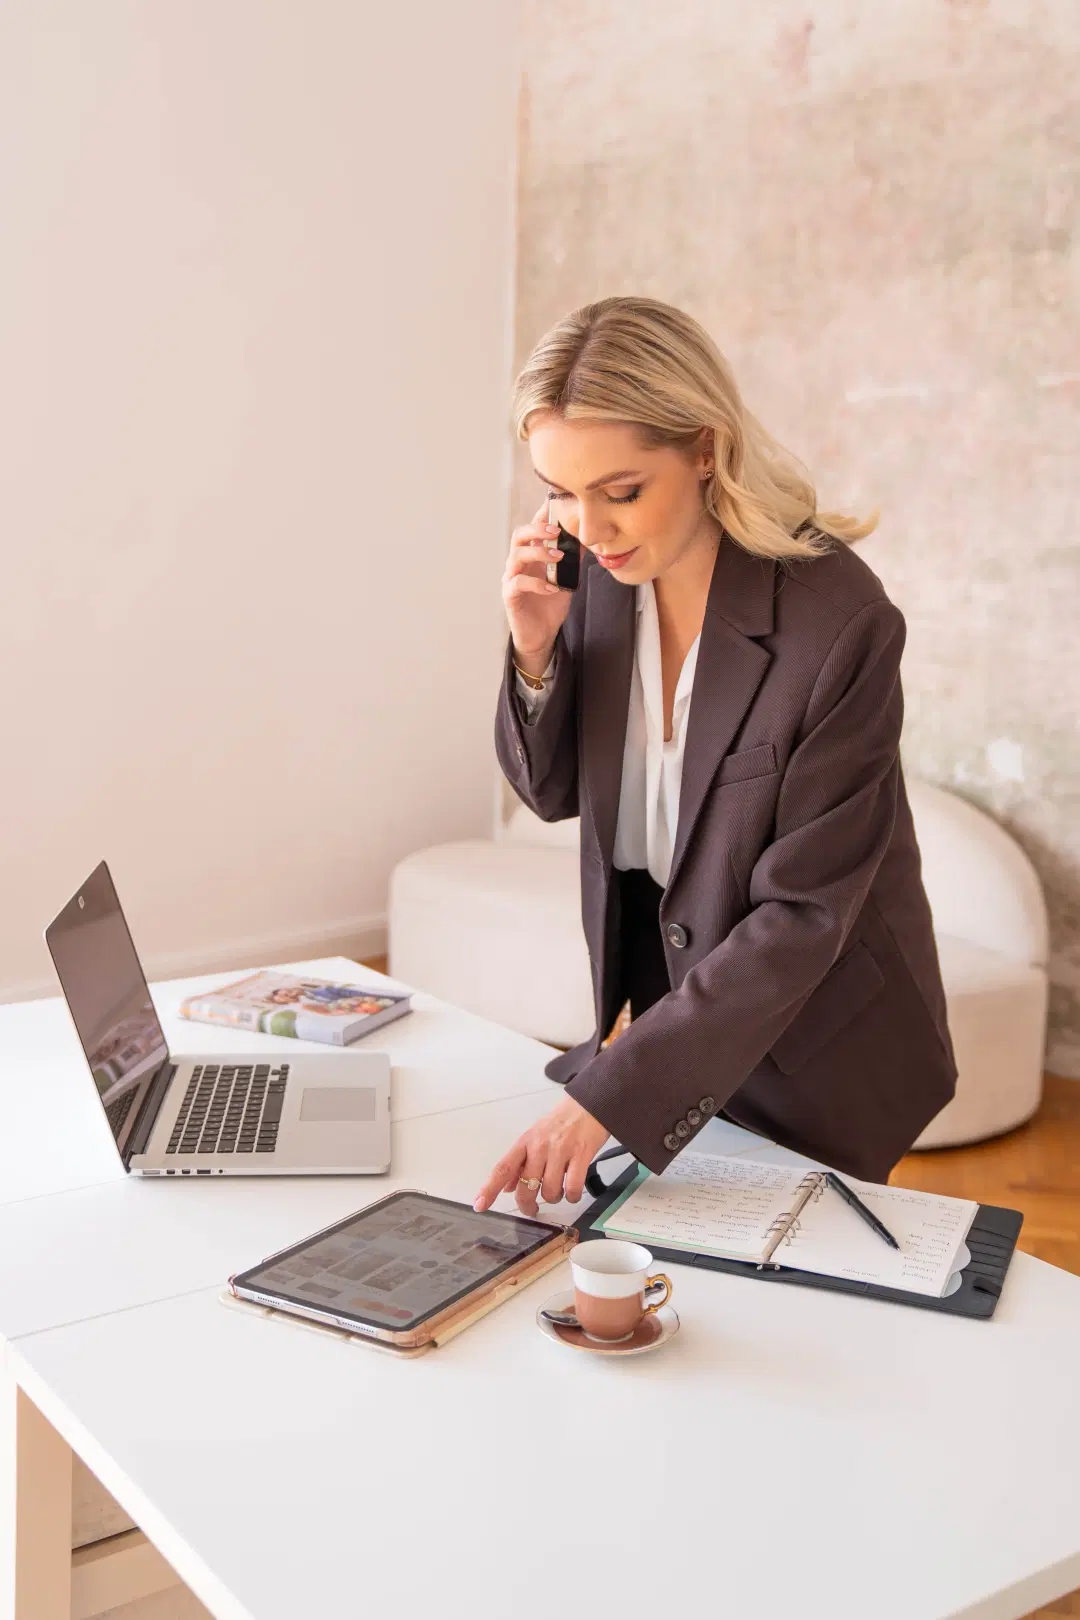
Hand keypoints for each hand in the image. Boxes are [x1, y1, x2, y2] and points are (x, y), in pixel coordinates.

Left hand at [473, 1094, 609, 1216]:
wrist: (588, 1105)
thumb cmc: (560, 1122)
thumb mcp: (534, 1137)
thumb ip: (520, 1163)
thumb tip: (506, 1187)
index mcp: (525, 1143)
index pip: (503, 1168)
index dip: (489, 1189)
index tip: (480, 1205)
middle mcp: (539, 1147)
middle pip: (525, 1187)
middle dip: (528, 1205)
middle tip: (533, 1208)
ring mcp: (561, 1151)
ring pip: (550, 1191)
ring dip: (554, 1198)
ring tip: (559, 1191)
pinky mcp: (581, 1155)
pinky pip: (573, 1188)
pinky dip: (572, 1196)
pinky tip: (573, 1192)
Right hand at [503, 499, 573, 669]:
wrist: (542, 634)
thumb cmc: (551, 604)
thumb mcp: (568, 578)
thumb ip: (574, 560)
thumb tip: (588, 540)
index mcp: (532, 555)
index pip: (533, 528)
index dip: (542, 515)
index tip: (556, 504)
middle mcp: (519, 563)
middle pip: (519, 535)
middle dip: (537, 529)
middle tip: (556, 531)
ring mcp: (511, 578)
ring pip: (516, 555)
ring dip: (538, 552)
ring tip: (558, 557)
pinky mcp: (510, 595)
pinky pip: (518, 583)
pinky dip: (536, 583)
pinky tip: (551, 588)